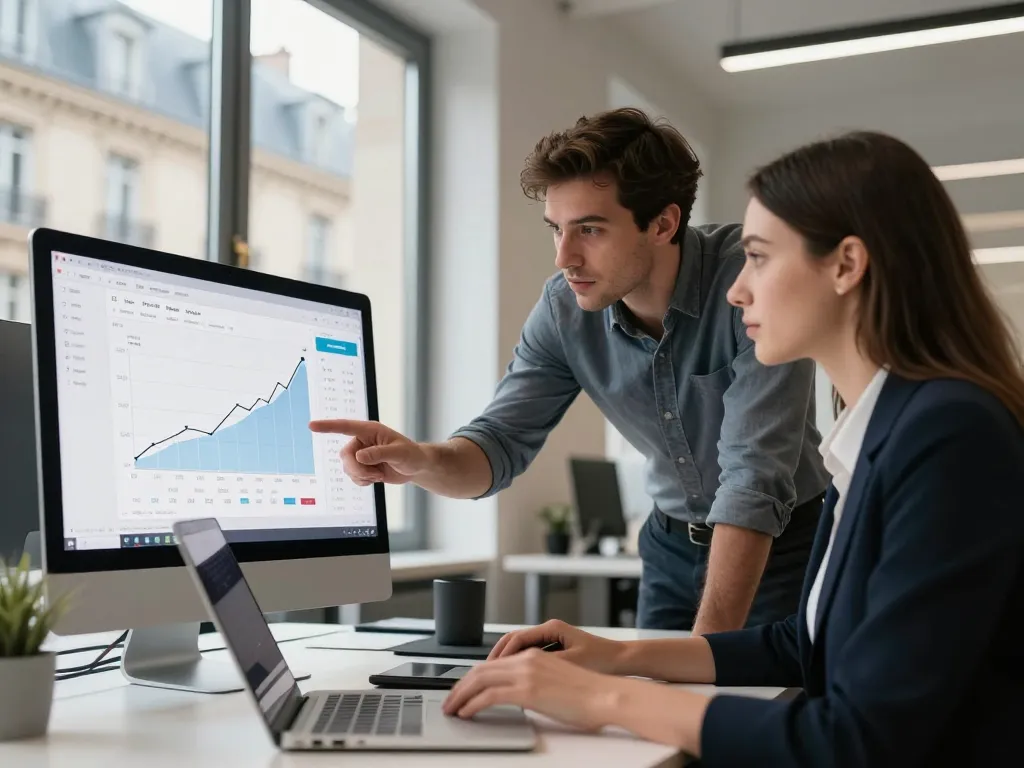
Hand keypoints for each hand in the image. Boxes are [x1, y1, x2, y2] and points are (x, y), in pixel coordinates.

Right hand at [308, 419, 430, 485]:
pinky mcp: (362, 466)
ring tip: (379, 475)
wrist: (415, 467)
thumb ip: (379, 454)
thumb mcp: (399, 453)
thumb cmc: (410, 455)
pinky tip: (375, 479)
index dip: (328, 426)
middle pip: (345, 455)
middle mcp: (362, 441)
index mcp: (370, 431)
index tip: (312, 426)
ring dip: (362, 476)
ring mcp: (360, 454)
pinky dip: (362, 481)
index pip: (346, 426)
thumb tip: (359, 456)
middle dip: (357, 469)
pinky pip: (352, 476)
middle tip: (375, 475)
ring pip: (347, 468)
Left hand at [443, 648, 617, 730]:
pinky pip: (490, 695)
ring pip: (480, 680)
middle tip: (450, 700)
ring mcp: (526, 673)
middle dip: (461, 686)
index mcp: (533, 655)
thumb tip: (518, 697)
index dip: (473, 677)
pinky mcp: (528, 690)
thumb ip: (534, 683)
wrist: (605, 695)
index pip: (493, 663)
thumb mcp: (555, 681)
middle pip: (481, 669)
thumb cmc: (588, 694)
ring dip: (461, 695)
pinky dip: (473, 704)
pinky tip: (467, 713)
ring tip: (453, 709)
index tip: (463, 689)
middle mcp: (527, 659)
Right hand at [488, 619, 625, 673]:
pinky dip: (516, 664)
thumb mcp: (570, 664)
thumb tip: (520, 673)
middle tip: (481, 673)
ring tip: (490, 677)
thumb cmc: (602, 660)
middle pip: (512, 640)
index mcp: (552, 629)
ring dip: (504, 661)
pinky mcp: (555, 649)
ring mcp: (552, 639)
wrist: (622, 660)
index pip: (516, 638)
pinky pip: (528, 654)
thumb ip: (544, 666)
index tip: (488, 669)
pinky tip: (510, 678)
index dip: (499, 655)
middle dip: (495, 657)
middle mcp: (549, 630)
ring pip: (518, 647)